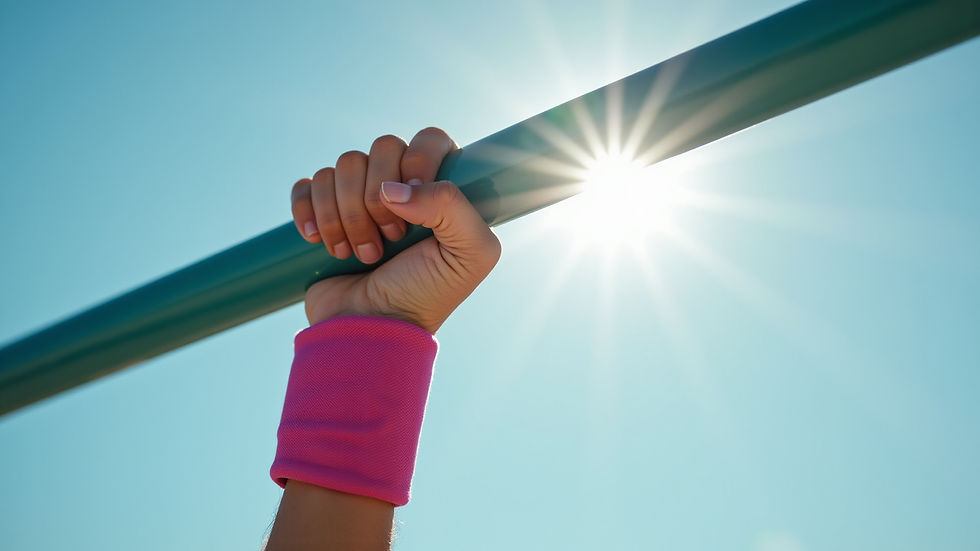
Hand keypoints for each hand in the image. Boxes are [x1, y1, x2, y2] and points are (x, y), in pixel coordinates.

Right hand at [290, 127, 500, 333]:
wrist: (372, 330)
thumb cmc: (426, 295)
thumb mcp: (469, 255)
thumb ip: (453, 206)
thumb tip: (394, 188)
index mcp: (440, 189)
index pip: (428, 138)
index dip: (417, 162)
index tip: (414, 207)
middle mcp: (400, 186)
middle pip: (380, 147)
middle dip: (378, 199)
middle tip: (389, 239)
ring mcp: (357, 197)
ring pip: (340, 166)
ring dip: (346, 216)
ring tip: (361, 255)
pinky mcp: (321, 211)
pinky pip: (306, 184)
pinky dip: (307, 210)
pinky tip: (317, 241)